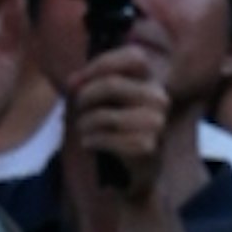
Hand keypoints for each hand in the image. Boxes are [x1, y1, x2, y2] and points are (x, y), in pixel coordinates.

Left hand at [65, 31, 175, 211]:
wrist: (141, 173)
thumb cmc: (122, 131)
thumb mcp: (112, 101)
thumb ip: (93, 83)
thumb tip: (72, 82)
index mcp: (153, 81)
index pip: (132, 57)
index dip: (99, 65)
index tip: (75, 81)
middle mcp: (159, 99)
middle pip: (112, 84)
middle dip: (85, 96)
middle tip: (77, 108)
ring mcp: (156, 124)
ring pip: (106, 114)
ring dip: (85, 122)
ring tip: (82, 128)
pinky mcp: (147, 147)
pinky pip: (107, 138)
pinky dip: (91, 140)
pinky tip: (88, 143)